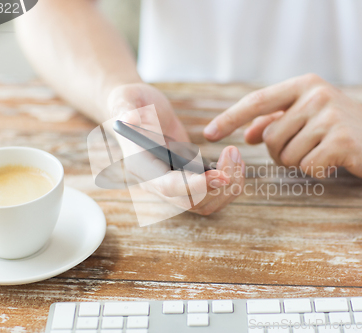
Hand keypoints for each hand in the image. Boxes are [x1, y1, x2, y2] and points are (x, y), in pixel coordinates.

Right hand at [107, 83, 244, 214]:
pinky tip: (234, 161)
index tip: (221, 175)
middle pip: (192, 202)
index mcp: (141, 166)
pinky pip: (211, 196)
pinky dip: (229, 185)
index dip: (195, 185)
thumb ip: (125, 109)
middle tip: (233, 152)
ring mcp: (173, 185)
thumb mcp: (125, 99)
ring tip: (236, 154)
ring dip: (228, 186)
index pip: (168, 187)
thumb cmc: (130, 103)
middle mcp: (155, 183)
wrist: (139, 110)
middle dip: (219, 184)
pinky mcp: (188, 182)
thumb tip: (129, 119)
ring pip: (205, 204)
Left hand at [203, 74, 361, 179]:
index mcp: (303, 85)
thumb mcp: (307, 114)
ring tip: (319, 152)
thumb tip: (248, 134)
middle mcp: (315, 95)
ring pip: (285, 155)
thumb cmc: (339, 126)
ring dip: (297, 162)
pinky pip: (306, 166)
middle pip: (270, 138)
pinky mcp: (341, 140)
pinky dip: (314, 170)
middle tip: (304, 148)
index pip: (257, 101)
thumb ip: (276, 120)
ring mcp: (330, 117)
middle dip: (279, 152)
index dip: (230, 119)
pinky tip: (331, 161)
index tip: (208, 134)